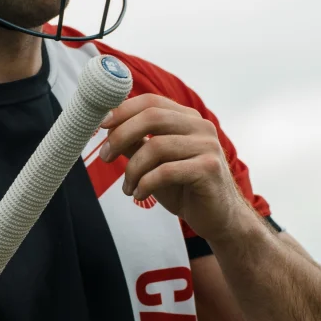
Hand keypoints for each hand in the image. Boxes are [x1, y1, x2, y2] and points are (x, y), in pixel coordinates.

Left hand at [99, 93, 251, 242]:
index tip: (101, 125)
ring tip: (127, 187)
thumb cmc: (185, 187)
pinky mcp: (209, 169)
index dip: (123, 110)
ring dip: (132, 169)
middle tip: (105, 156)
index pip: (151, 101)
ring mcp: (207, 145)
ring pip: (156, 146)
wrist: (219, 219)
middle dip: (121, 135)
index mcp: (187, 118)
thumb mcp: (154, 163)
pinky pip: (167, 171)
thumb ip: (136, 143)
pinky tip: (140, 195)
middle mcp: (200, 126)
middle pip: (152, 117)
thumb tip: (108, 129)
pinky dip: (146, 184)